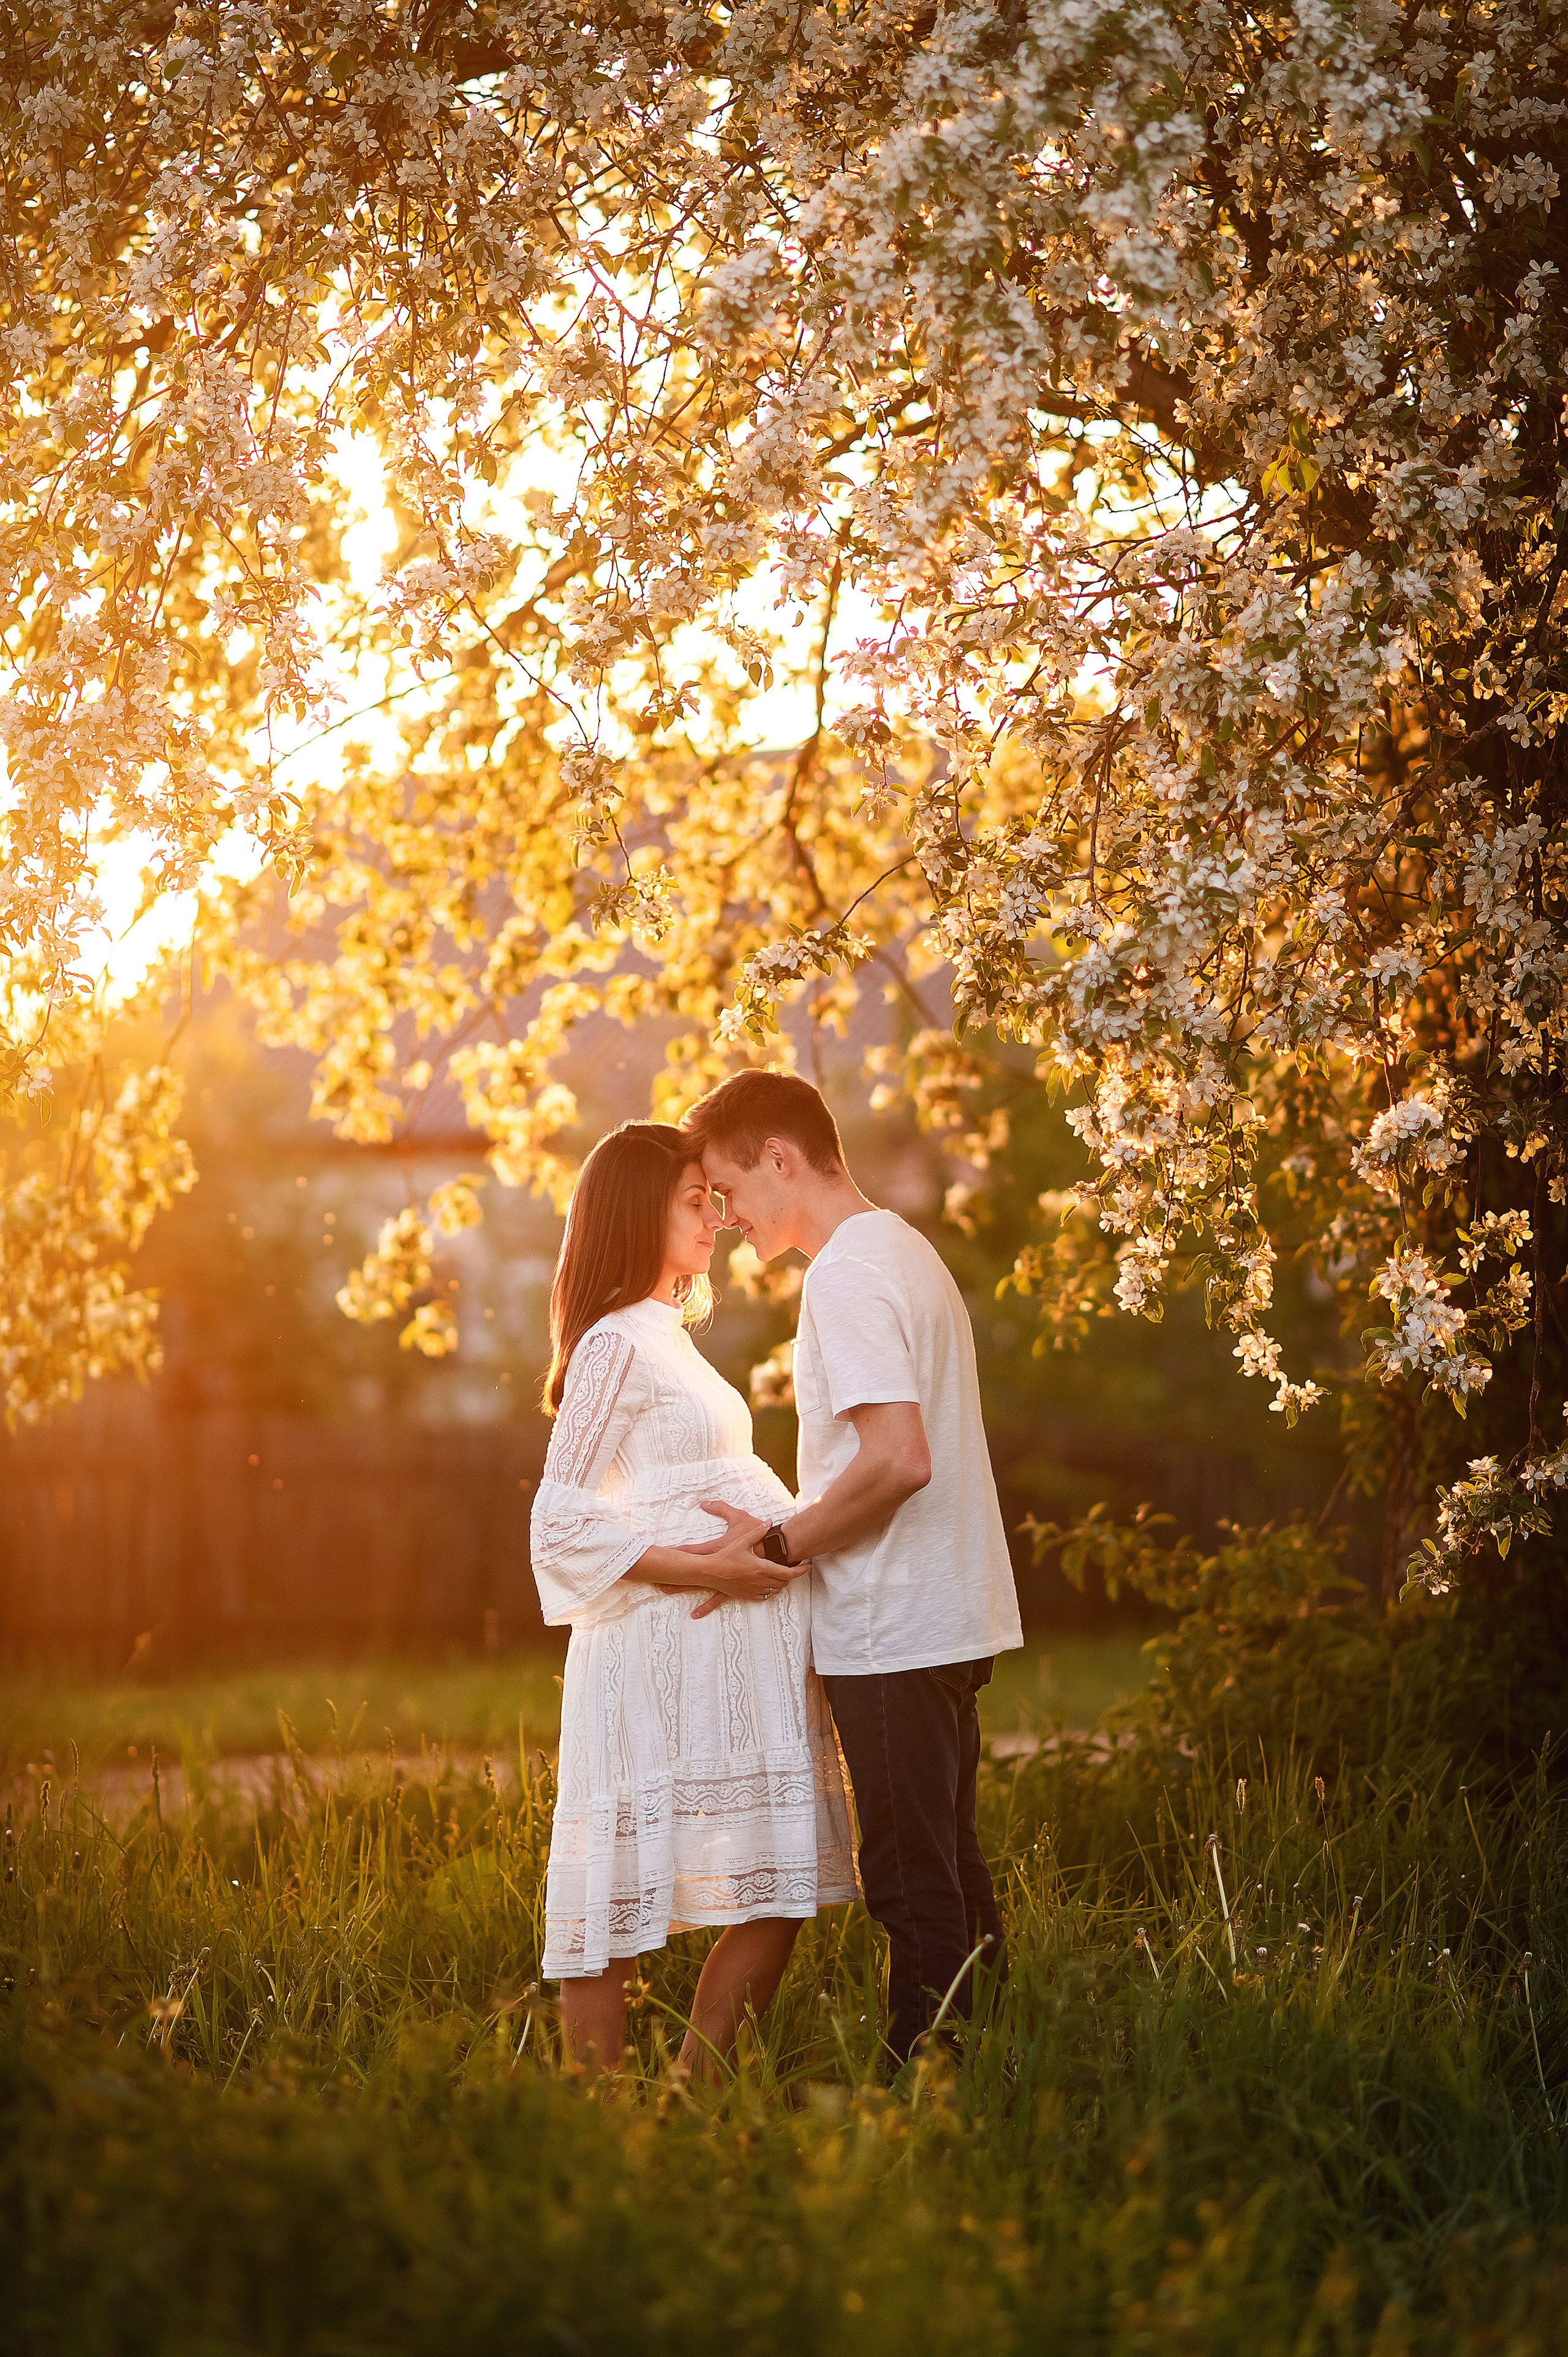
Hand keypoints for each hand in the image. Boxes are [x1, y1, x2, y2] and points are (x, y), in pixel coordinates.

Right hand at [687, 1499, 806, 1618]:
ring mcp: (754, 1589)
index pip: (788, 1573)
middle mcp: (760, 1581)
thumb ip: (758, 1532)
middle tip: (792, 1566)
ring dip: (780, 1582)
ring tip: (779, 1572)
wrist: (710, 1572)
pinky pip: (764, 1595)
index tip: (807, 1566)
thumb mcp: (742, 1541)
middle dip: (790, 1575)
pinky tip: (765, 1581)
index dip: (801, 1571)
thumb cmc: (725, 1557)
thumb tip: (768, 1522)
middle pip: (784, 1582)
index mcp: (762, 1568)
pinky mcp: (747, 1595)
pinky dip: (769, 1589)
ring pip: (775, 1590)